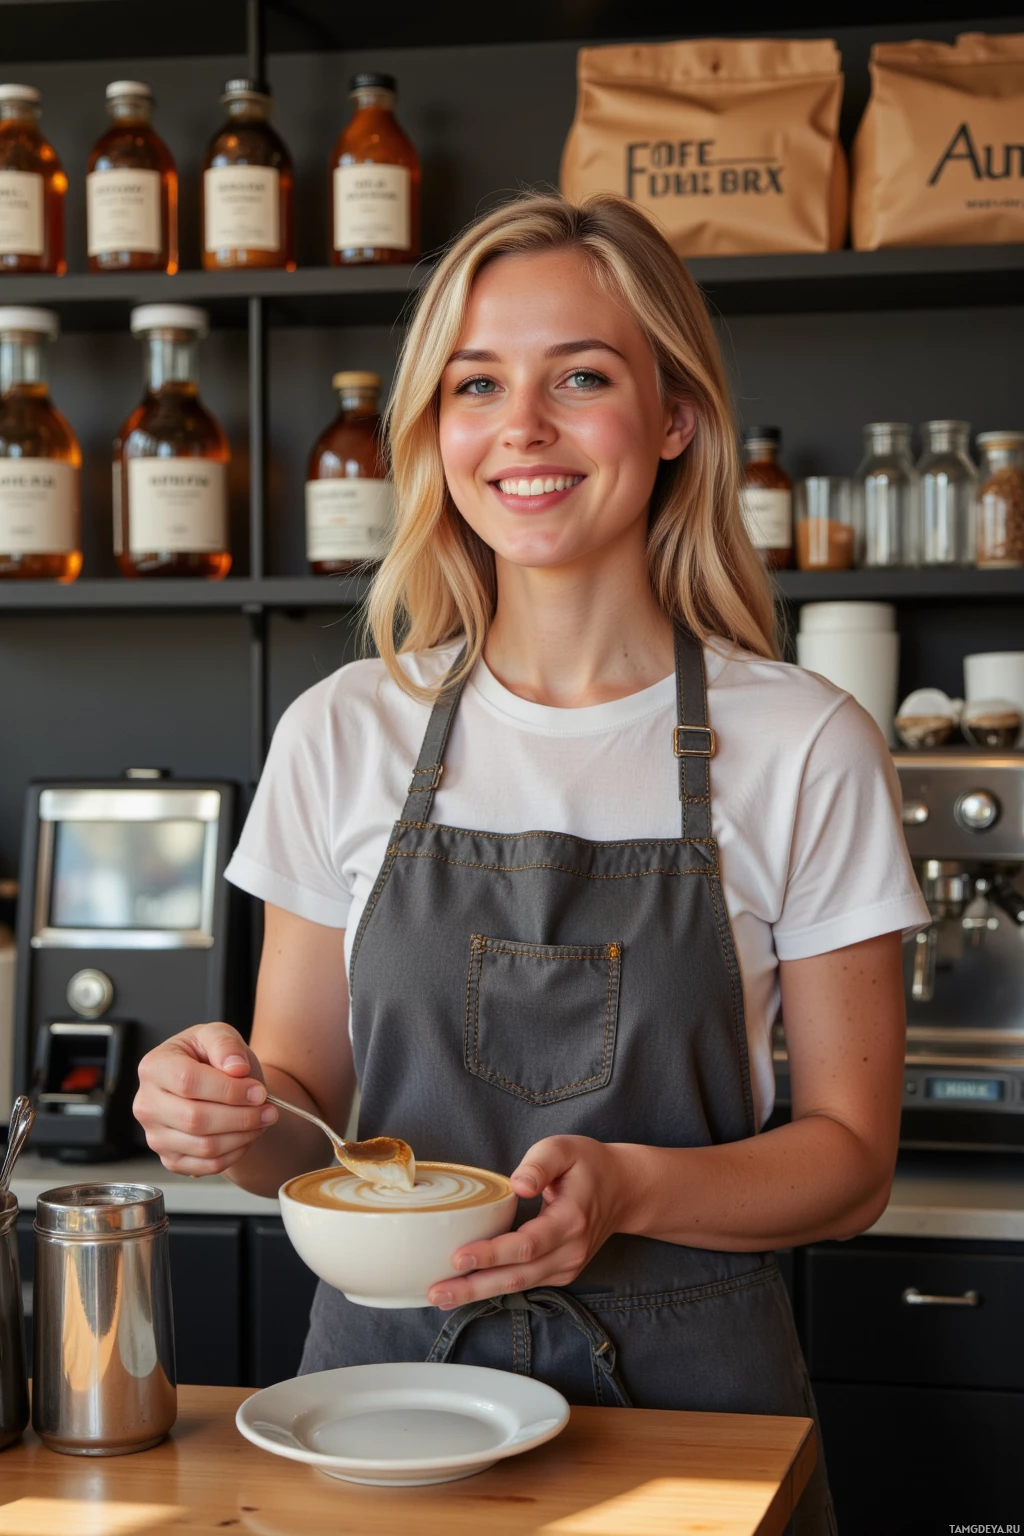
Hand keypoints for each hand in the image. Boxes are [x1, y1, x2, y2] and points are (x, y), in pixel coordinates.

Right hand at [133, 1022, 277, 1176]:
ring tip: (262, 1120)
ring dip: (242, 1136)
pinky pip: (206, 1165)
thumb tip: (235, 1068)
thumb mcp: (219, 1034)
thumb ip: (225, 1044)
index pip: (188, 1082)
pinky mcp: (170, 1158)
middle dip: (241, 1117)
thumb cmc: (212, 1057)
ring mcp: (156, 1135)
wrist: (214, 1082)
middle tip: (269, 1110)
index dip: (228, 1090)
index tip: (258, 1091)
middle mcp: (147, 1104)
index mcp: (154, 1067)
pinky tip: (246, 1136)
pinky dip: (234, 1154)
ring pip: (203, 1146)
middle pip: (195, 1119)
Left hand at [426, 1135, 627, 1309]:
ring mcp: (568, 1266)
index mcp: (571, 1220)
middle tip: (437, 1291)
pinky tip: (467, 1288)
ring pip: (519, 1285)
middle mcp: (570, 1251)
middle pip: (517, 1276)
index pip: (526, 1245)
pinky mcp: (561, 1272)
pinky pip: (525, 1283)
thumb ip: (540, 1163)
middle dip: (474, 1286)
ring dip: (479, 1292)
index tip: (458, 1256)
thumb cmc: (589, 1164)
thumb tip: (519, 1184)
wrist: (624, 1189)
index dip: (491, 1254)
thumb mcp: (565, 1149)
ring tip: (442, 1295)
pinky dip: (495, 1287)